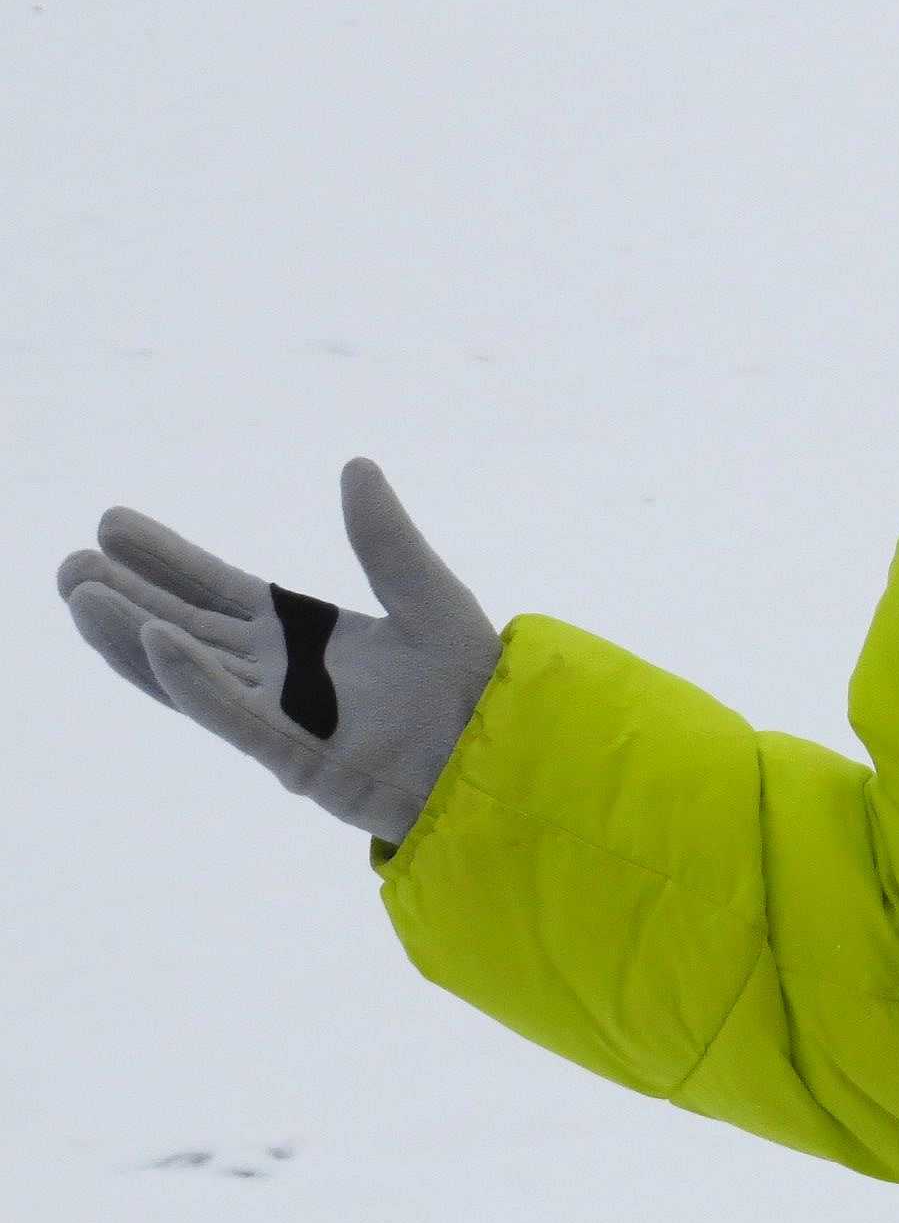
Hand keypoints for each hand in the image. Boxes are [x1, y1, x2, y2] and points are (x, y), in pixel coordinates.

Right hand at [59, 458, 504, 847]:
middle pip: (189, 627)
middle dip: (130, 595)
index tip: (113, 524)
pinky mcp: (299, 756)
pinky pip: (235, 715)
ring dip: (134, 635)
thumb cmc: (472, 683)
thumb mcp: (428, 593)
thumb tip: (356, 466)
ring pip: (192, 672)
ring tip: (80, 597)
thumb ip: (385, 539)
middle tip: (70, 563)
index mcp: (311, 637)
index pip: (221, 591)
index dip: (167, 561)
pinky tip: (153, 640)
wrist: (504, 748)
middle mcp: (285, 677)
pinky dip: (194, 682)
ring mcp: (286, 718)